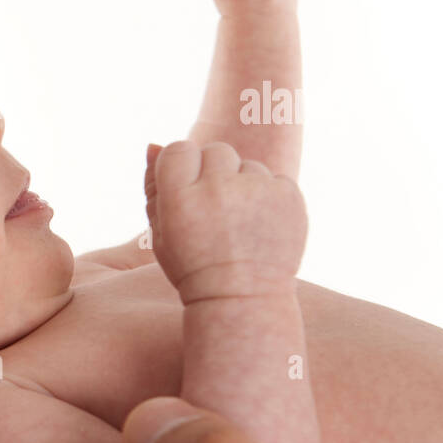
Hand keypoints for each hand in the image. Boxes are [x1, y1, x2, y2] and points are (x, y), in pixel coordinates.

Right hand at [145, 140, 306, 303]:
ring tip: (239, 223)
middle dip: (214, 173)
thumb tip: (153, 143)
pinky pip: (275, 179)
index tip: (188, 195)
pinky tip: (260, 226)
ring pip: (248, 165)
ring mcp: (257, 191)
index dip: (182, 170)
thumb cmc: (193, 266)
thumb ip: (154, 187)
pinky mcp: (288, 196)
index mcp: (180, 197)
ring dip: (244, 185)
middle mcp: (218, 188)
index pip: (179, 150)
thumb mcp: (161, 232)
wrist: (241, 299)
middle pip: (216, 151)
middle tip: (216, 211)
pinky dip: (270, 197)